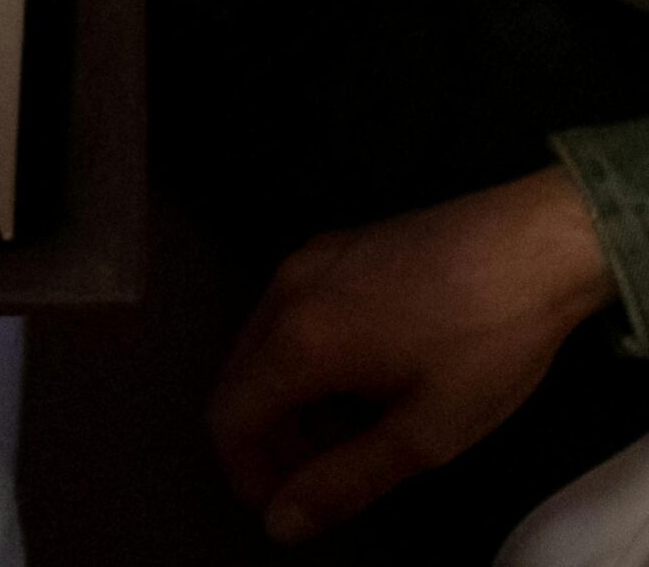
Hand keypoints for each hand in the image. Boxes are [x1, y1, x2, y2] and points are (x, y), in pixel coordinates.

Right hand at [208, 167, 614, 543]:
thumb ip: (344, 480)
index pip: (228, 417)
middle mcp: (281, 294)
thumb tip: (280, 522)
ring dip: (286, 396)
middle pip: (238, 378)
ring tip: (350, 429)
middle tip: (321, 474)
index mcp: (297, 343)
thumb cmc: (486, 344)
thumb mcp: (425, 431)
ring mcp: (304, 261)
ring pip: (262, 342)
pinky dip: (303, 353)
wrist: (535, 242)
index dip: (245, 470)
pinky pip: (289, 309)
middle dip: (266, 435)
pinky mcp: (331, 244)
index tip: (286, 503)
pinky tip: (363, 371)